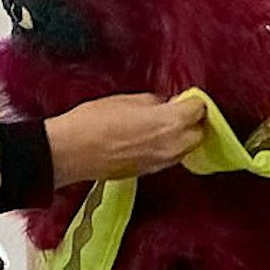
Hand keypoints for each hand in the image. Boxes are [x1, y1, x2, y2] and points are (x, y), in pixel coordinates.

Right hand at [45, 93, 206, 186]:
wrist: (71, 153)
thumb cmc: (93, 124)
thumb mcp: (126, 99)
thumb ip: (152, 102)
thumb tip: (161, 105)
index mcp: (170, 123)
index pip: (198, 109)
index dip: (192, 101)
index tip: (185, 98)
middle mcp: (171, 146)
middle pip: (199, 133)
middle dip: (193, 122)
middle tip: (180, 111)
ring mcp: (160, 163)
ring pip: (185, 149)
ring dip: (182, 137)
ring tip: (166, 125)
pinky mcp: (148, 172)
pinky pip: (168, 159)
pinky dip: (167, 149)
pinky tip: (151, 139)